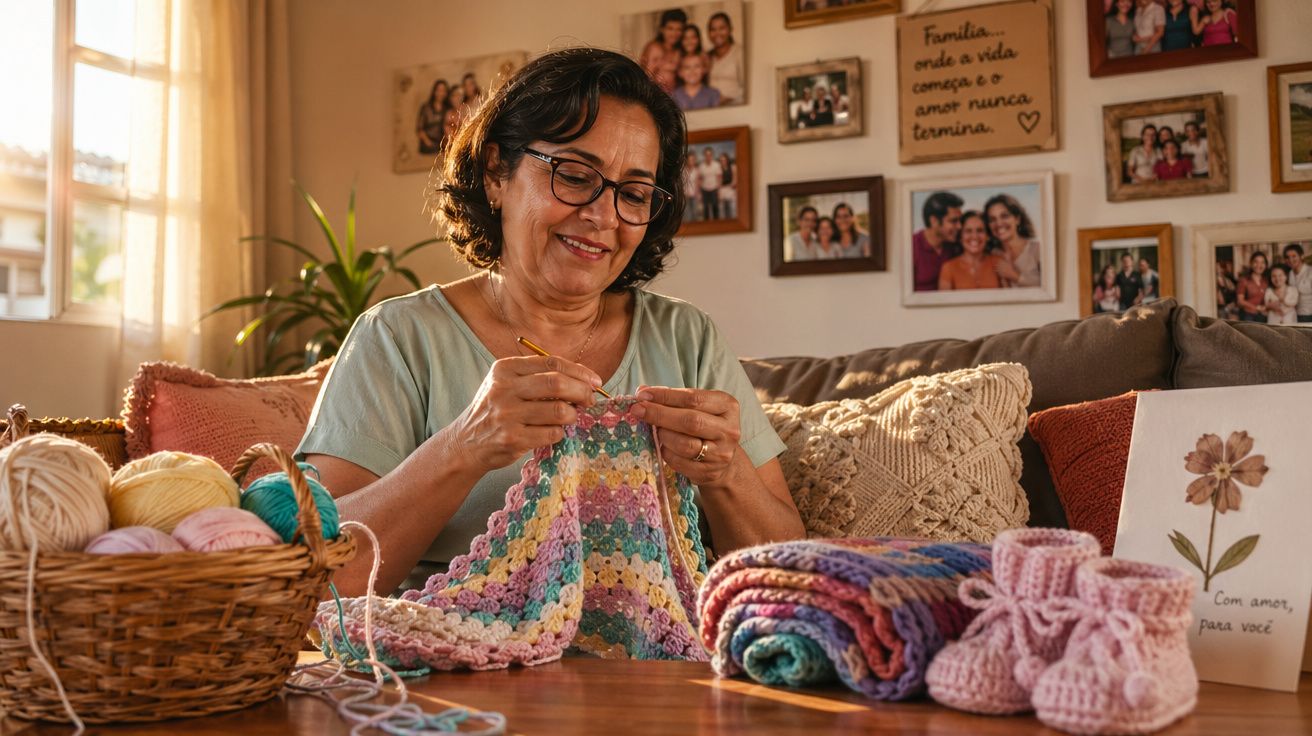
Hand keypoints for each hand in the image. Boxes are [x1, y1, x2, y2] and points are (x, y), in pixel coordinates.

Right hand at [449, 355, 600, 472]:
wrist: (466, 443)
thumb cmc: (495, 410)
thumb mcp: (507, 383)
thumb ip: (538, 375)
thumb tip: (583, 376)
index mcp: (504, 369)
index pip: (551, 363)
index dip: (579, 371)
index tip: (595, 381)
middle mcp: (503, 388)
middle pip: (557, 383)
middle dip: (582, 391)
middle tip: (590, 399)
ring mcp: (507, 415)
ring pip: (559, 410)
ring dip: (572, 415)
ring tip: (569, 417)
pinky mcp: (512, 438)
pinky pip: (552, 433)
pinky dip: (559, 432)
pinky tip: (554, 431)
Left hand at [632, 386, 741, 487]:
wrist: (721, 459)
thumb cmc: (704, 425)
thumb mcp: (697, 407)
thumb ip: (672, 399)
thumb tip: (642, 391)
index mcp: (728, 406)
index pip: (694, 398)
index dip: (666, 396)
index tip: (643, 394)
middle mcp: (729, 430)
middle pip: (690, 421)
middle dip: (659, 414)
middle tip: (638, 410)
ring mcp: (721, 454)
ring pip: (684, 444)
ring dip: (663, 436)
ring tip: (656, 431)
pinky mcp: (710, 472)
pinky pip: (679, 462)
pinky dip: (666, 453)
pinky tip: (662, 446)